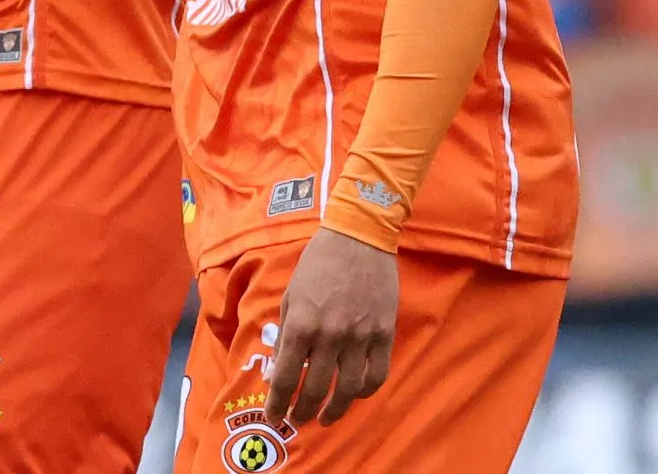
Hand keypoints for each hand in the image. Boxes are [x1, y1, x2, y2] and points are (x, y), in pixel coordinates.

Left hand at [265, 228, 399, 428]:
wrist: (358, 237)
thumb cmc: (318, 263)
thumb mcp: (291, 295)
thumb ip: (286, 333)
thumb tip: (280, 368)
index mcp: (302, 324)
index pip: (285, 377)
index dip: (277, 403)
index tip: (273, 417)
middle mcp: (330, 335)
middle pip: (316, 390)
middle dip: (303, 411)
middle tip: (298, 421)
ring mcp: (360, 337)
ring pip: (349, 390)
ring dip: (335, 410)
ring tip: (326, 417)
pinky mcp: (384, 334)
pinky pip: (377, 375)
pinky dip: (366, 391)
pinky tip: (356, 395)